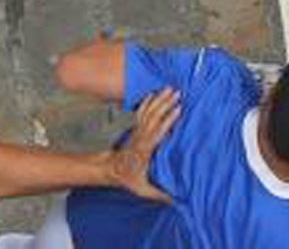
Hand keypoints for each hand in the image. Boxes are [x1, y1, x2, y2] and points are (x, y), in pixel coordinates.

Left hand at [108, 87, 178, 202]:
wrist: (110, 169)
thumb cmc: (127, 179)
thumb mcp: (143, 190)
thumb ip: (160, 194)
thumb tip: (177, 200)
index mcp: (145, 149)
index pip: (157, 132)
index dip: (167, 120)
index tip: (178, 110)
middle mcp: (141, 137)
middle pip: (154, 116)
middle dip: (165, 103)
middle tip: (178, 92)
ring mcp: (137, 131)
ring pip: (148, 111)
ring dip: (159, 99)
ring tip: (170, 88)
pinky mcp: (135, 129)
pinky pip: (141, 112)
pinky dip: (147, 101)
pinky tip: (153, 93)